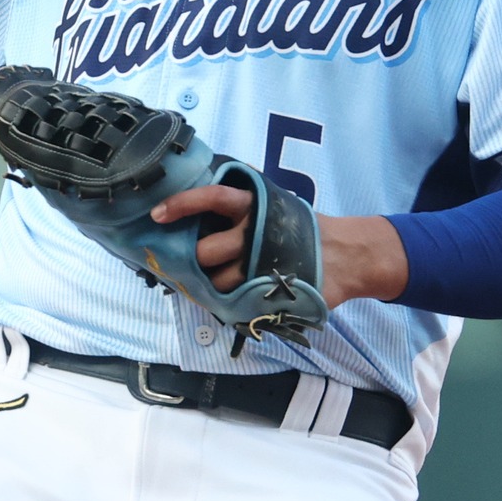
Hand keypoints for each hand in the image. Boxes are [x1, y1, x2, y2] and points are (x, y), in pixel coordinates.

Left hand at [151, 186, 408, 306]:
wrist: (344, 255)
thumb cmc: (295, 231)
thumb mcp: (269, 207)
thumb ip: (235, 212)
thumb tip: (188, 223)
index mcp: (252, 204)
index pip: (212, 197)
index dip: (183, 204)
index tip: (157, 215)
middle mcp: (253, 229)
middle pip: (206, 250)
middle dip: (199, 260)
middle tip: (203, 264)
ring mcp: (261, 260)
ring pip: (220, 281)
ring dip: (219, 287)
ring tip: (234, 281)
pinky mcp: (271, 286)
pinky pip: (236, 301)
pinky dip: (233, 303)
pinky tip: (242, 297)